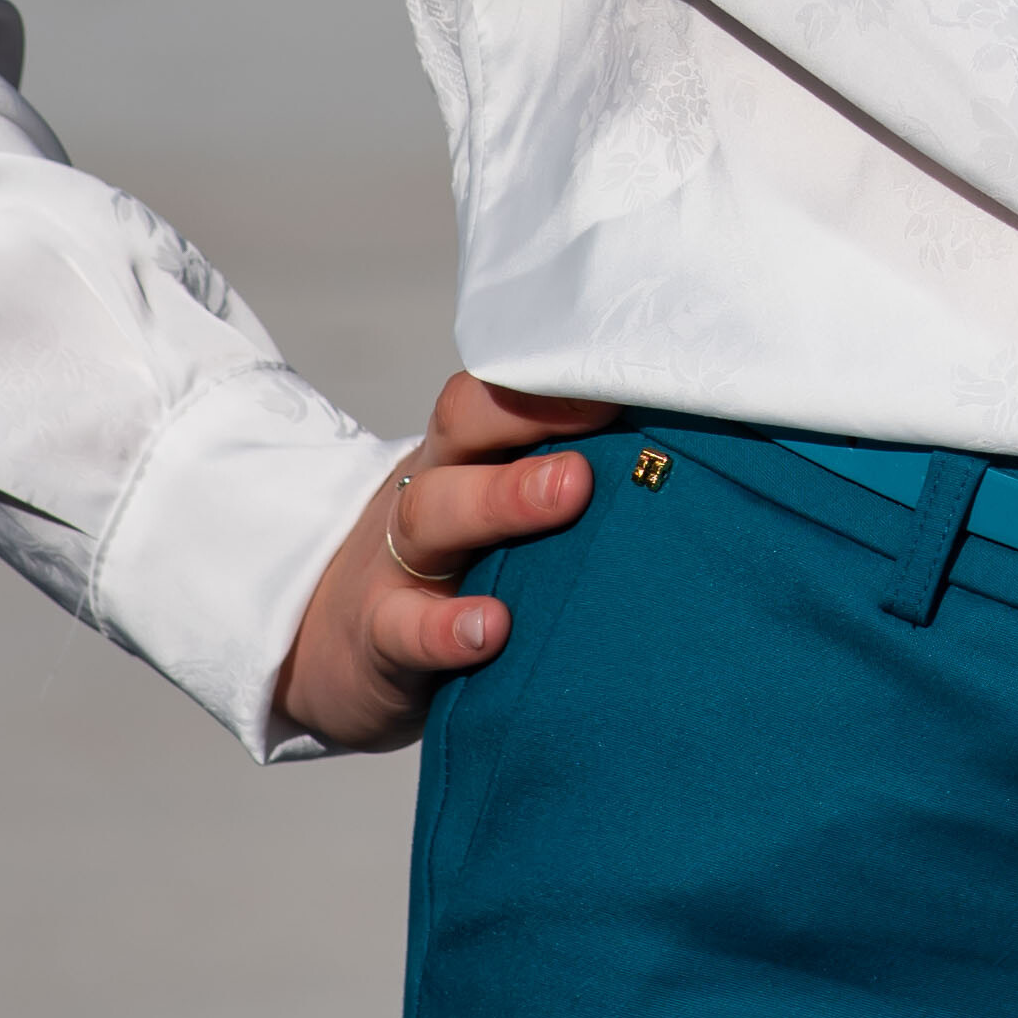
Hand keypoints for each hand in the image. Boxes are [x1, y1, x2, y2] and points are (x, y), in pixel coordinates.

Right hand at [276, 368, 615, 750]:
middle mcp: (433, 492)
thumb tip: (685, 458)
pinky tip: (488, 630)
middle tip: (608, 422)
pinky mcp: (378, 638)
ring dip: (502, 500)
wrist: (332, 649)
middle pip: (466, 434)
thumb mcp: (495, 515)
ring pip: (433, 517)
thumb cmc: (457, 573)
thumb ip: (566, 482)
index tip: (626, 368)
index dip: (555, 377)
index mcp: (467, 455)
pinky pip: (402, 628)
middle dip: (534, 420)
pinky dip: (443, 628)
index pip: (498, 391)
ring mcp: (400, 564)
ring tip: (569, 492)